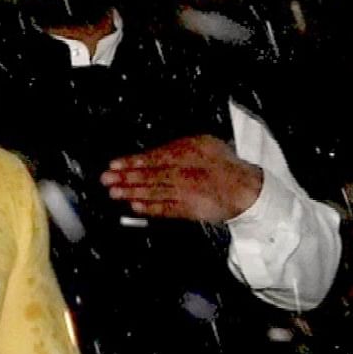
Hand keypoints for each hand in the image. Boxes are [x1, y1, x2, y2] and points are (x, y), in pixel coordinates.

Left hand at [101, 135, 263, 222]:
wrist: (245, 188)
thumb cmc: (222, 165)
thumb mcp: (203, 144)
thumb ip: (177, 148)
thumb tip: (150, 154)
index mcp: (190, 153)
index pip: (155, 157)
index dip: (133, 162)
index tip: (115, 164)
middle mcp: (187, 172)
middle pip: (150, 175)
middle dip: (126, 178)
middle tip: (107, 179)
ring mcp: (187, 192)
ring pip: (154, 192)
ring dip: (132, 193)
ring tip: (115, 193)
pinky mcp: (189, 209)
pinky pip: (165, 209)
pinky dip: (149, 208)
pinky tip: (134, 206)